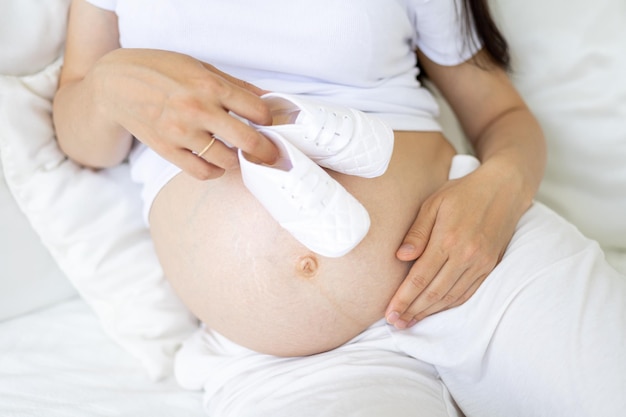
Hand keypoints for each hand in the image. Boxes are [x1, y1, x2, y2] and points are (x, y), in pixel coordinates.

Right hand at [91, 48, 277, 178]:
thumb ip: (235, 85)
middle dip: (266, 150)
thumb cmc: (159, 71)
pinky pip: (202, 172)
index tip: (269, 123)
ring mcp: (181, 133)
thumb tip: (268, 99)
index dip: (269, 119)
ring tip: (240, 155)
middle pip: (248, 140)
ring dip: (239, 161)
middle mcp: (197, 109)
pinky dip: (216, 171)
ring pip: (227, 160)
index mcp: (209, 85)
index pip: (257, 110)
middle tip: (271, 154)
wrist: (114, 84)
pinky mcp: (167, 150)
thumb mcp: (200, 67)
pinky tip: (218, 163)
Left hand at [385, 164, 524, 327]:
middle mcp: (466, 256)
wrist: (504, 189)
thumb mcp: (433, 203)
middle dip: (412, 311)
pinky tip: (434, 310)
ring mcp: (480, 263)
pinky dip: (449, 305)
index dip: (403, 299)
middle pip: (434, 293)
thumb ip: (417, 232)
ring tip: (410, 321)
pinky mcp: (489, 266)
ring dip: (429, 312)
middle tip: (395, 324)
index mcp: (448, 239)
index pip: (419, 278)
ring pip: (451, 297)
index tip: (389, 313)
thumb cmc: (463, 192)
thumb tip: (401, 257)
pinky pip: (467, 293)